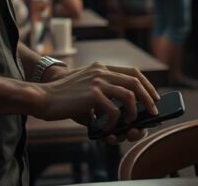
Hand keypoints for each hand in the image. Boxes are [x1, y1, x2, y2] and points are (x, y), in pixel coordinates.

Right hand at [33, 62, 159, 139]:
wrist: (42, 97)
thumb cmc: (64, 100)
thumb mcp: (87, 91)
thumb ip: (104, 98)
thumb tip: (126, 116)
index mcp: (100, 68)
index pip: (132, 72)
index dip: (146, 84)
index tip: (154, 97)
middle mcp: (101, 71)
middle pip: (135, 82)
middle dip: (148, 98)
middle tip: (153, 113)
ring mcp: (97, 81)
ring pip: (129, 95)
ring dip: (134, 112)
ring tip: (129, 123)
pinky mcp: (92, 94)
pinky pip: (113, 111)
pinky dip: (114, 122)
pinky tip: (106, 129)